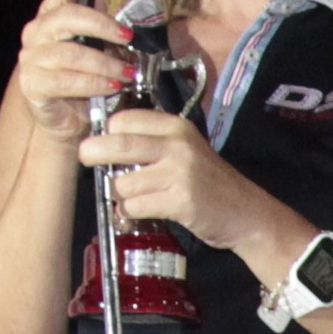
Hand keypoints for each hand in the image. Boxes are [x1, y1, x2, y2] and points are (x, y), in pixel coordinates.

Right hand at [14, 0, 134, 142]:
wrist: (69, 120)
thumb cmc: (84, 79)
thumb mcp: (97, 48)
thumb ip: (103, 25)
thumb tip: (123, 4)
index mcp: (51, 16)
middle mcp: (36, 32)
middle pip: (67, 17)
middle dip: (102, 25)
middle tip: (127, 37)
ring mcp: (31, 58)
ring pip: (70, 53)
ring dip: (104, 63)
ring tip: (127, 73)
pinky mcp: (32, 84)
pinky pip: (66, 81)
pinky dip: (93, 83)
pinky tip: (111, 86)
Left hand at [83, 110, 288, 263]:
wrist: (246, 213)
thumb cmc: (209, 183)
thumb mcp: (186, 150)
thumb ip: (153, 143)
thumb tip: (104, 144)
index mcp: (176, 127)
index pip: (125, 119)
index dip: (107, 131)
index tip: (102, 141)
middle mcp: (178, 145)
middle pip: (117, 144)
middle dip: (93, 153)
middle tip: (86, 159)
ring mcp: (179, 173)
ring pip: (123, 182)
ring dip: (119, 194)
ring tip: (130, 198)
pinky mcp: (180, 201)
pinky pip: (135, 207)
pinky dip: (129, 212)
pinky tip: (138, 212)